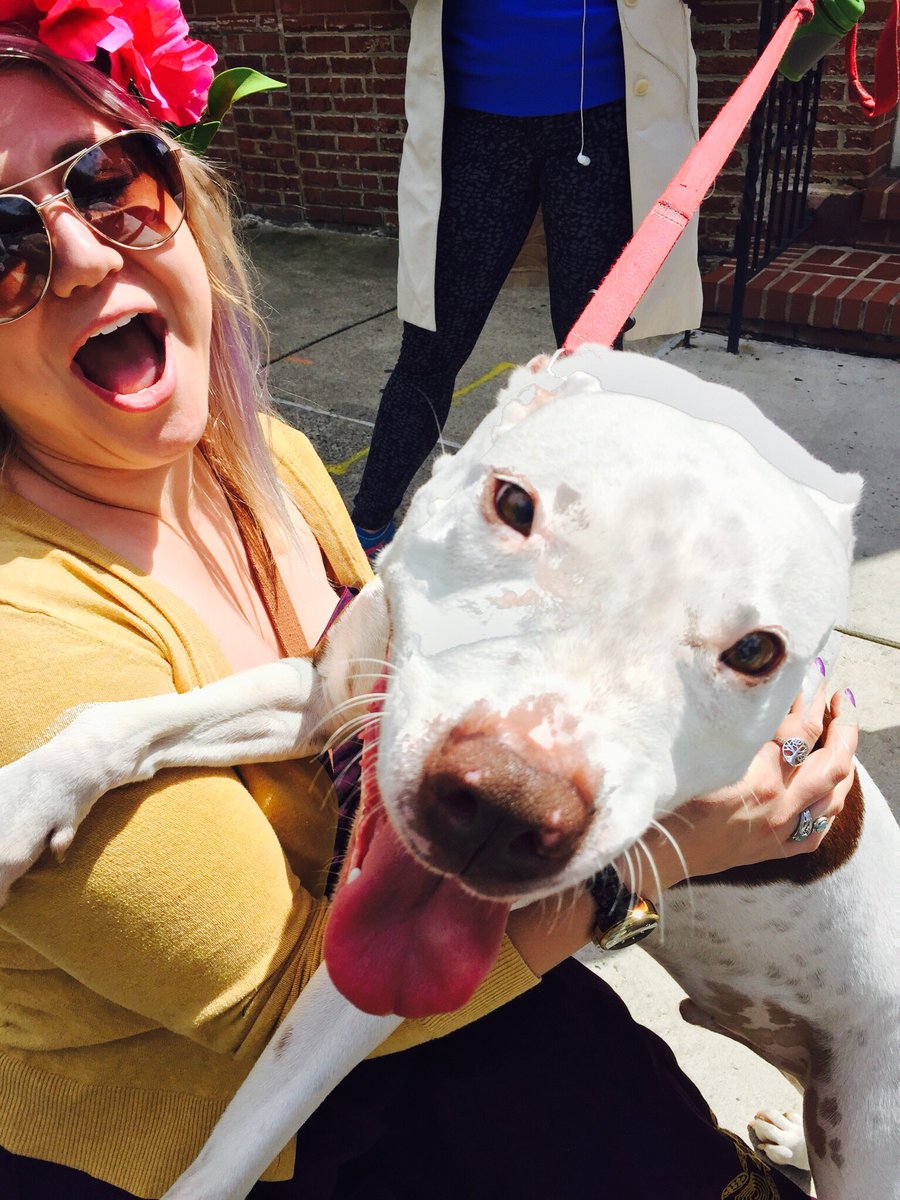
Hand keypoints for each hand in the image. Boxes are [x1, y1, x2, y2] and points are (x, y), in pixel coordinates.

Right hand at [506, 684, 857, 974]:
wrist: (646, 857)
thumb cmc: (658, 800)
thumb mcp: (694, 753)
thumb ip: (728, 725)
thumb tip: (749, 691)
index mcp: (757, 774)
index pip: (798, 724)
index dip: (807, 694)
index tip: (810, 671)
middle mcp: (777, 803)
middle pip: (831, 757)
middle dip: (841, 723)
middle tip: (840, 697)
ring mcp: (779, 829)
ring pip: (833, 794)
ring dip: (843, 759)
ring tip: (842, 735)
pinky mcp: (771, 849)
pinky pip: (816, 830)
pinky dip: (829, 808)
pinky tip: (828, 793)